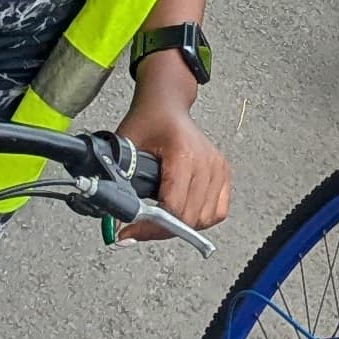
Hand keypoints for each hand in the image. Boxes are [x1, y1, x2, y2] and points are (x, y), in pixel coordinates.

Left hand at [123, 78, 230, 235]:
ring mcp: (218, 168)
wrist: (167, 104)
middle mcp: (206, 162)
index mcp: (183, 154)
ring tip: (159, 221)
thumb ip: (119, 181)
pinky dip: (201, 220)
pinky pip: (218, 212)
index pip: (173, 207)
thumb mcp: (126, 147)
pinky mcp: (224, 173)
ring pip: (204, 219)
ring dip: (180, 227)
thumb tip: (114, 217)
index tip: (128, 233)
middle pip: (188, 217)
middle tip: (138, 230)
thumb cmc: (148, 121)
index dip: (150, 226)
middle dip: (160, 229)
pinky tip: (182, 214)